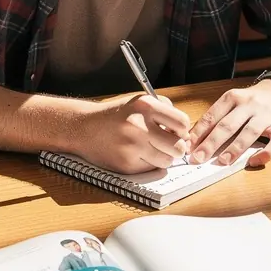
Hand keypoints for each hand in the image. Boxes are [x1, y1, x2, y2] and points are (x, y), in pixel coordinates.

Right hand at [74, 94, 191, 173]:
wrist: (84, 127)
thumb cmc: (116, 115)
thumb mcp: (140, 101)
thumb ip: (165, 111)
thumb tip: (185, 133)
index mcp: (146, 106)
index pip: (182, 123)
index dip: (183, 130)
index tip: (177, 133)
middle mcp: (139, 126)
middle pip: (178, 147)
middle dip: (177, 148)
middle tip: (169, 145)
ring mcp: (132, 147)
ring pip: (166, 161)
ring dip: (163, 157)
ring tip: (152, 149)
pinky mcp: (126, 165)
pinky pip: (150, 169)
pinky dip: (148, 164)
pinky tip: (137, 154)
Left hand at [187, 80, 270, 168]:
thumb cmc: (252, 100)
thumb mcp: (233, 100)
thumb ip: (218, 116)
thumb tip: (195, 139)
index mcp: (233, 97)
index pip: (213, 116)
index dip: (199, 132)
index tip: (188, 146)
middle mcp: (249, 105)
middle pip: (228, 125)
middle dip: (211, 143)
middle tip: (198, 158)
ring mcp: (266, 117)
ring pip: (249, 134)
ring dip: (234, 149)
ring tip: (222, 161)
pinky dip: (263, 154)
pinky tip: (252, 162)